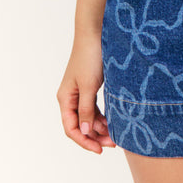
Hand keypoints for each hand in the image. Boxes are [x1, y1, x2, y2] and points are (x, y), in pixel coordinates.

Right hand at [57, 33, 115, 153]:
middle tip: (114, 143)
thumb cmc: (90, 57)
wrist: (96, 33)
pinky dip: (103, 116)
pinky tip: (114, 121)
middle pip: (80, 125)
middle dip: (95, 136)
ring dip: (100, 127)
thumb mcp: (89, 86)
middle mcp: (70, 97)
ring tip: (116, 135)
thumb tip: (84, 132)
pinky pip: (94, 108)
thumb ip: (86, 110)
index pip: (71, 128)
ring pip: (89, 117)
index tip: (100, 149)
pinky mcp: (90, 86)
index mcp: (65, 98)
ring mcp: (80, 92)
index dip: (84, 141)